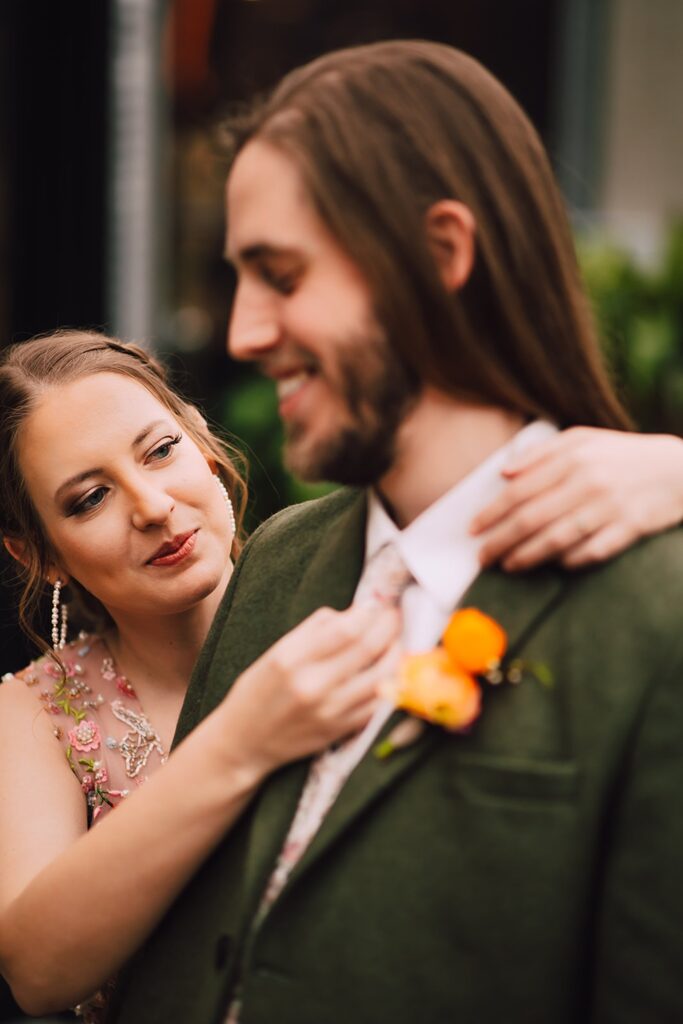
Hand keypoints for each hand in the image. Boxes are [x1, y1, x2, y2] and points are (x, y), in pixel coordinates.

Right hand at [219, 602, 400, 773]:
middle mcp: (312, 685)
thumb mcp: (276, 652)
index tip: (378, 602)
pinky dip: (389, 683)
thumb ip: (315, 629)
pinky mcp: (340, 731)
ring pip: (382, 677)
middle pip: (368, 648)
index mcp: (290, 660)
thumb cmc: (258, 691)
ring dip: (397, 653)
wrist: (244, 743)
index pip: (345, 629)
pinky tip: (390, 670)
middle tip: (396, 614)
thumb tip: (356, 611)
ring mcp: (329, 711)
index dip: (370, 611)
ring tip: (397, 640)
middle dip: (389, 625)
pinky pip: (378, 704)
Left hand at [471, 428, 682, 570]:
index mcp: (573, 458)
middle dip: (500, 541)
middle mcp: (589, 483)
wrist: (679, 469)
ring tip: (507, 566)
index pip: (520, 490)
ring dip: (527, 556)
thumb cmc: (621, 455)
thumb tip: (503, 473)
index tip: (472, 529)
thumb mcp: (582, 440)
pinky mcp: (630, 529)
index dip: (492, 512)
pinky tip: (552, 566)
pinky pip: (592, 552)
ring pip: (557, 539)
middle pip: (532, 519)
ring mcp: (610, 508)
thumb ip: (540, 453)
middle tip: (482, 557)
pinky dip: (569, 561)